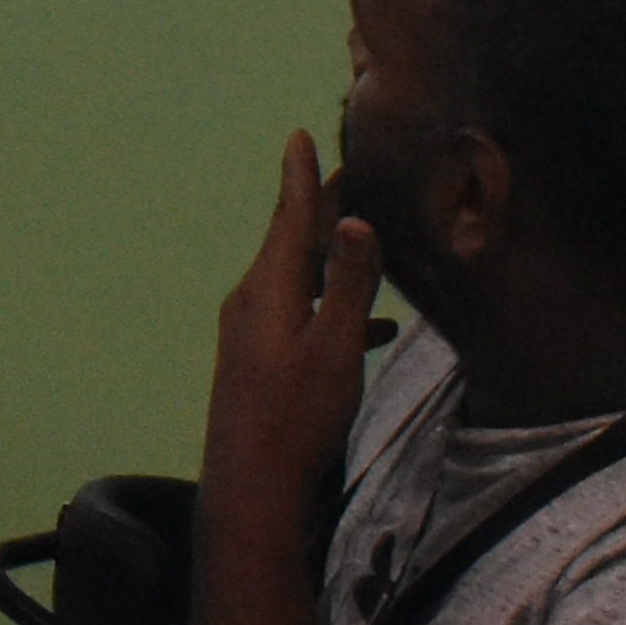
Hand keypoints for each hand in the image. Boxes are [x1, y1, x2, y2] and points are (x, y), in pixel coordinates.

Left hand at [203, 129, 383, 557]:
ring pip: (299, 281)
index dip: (301, 177)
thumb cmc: (296, 418)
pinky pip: (302, 318)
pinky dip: (335, 309)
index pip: (289, 218)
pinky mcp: (260, 364)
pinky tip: (374, 327)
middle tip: (347, 177)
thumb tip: (356, 223)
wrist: (251, 488)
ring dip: (333, 262)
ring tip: (365, 242)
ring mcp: (253, 335)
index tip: (299, 136)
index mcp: (268, 289)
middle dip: (322, 211)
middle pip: (293, 243)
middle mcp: (253, 303)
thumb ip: (350, 287)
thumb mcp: (334, 349)